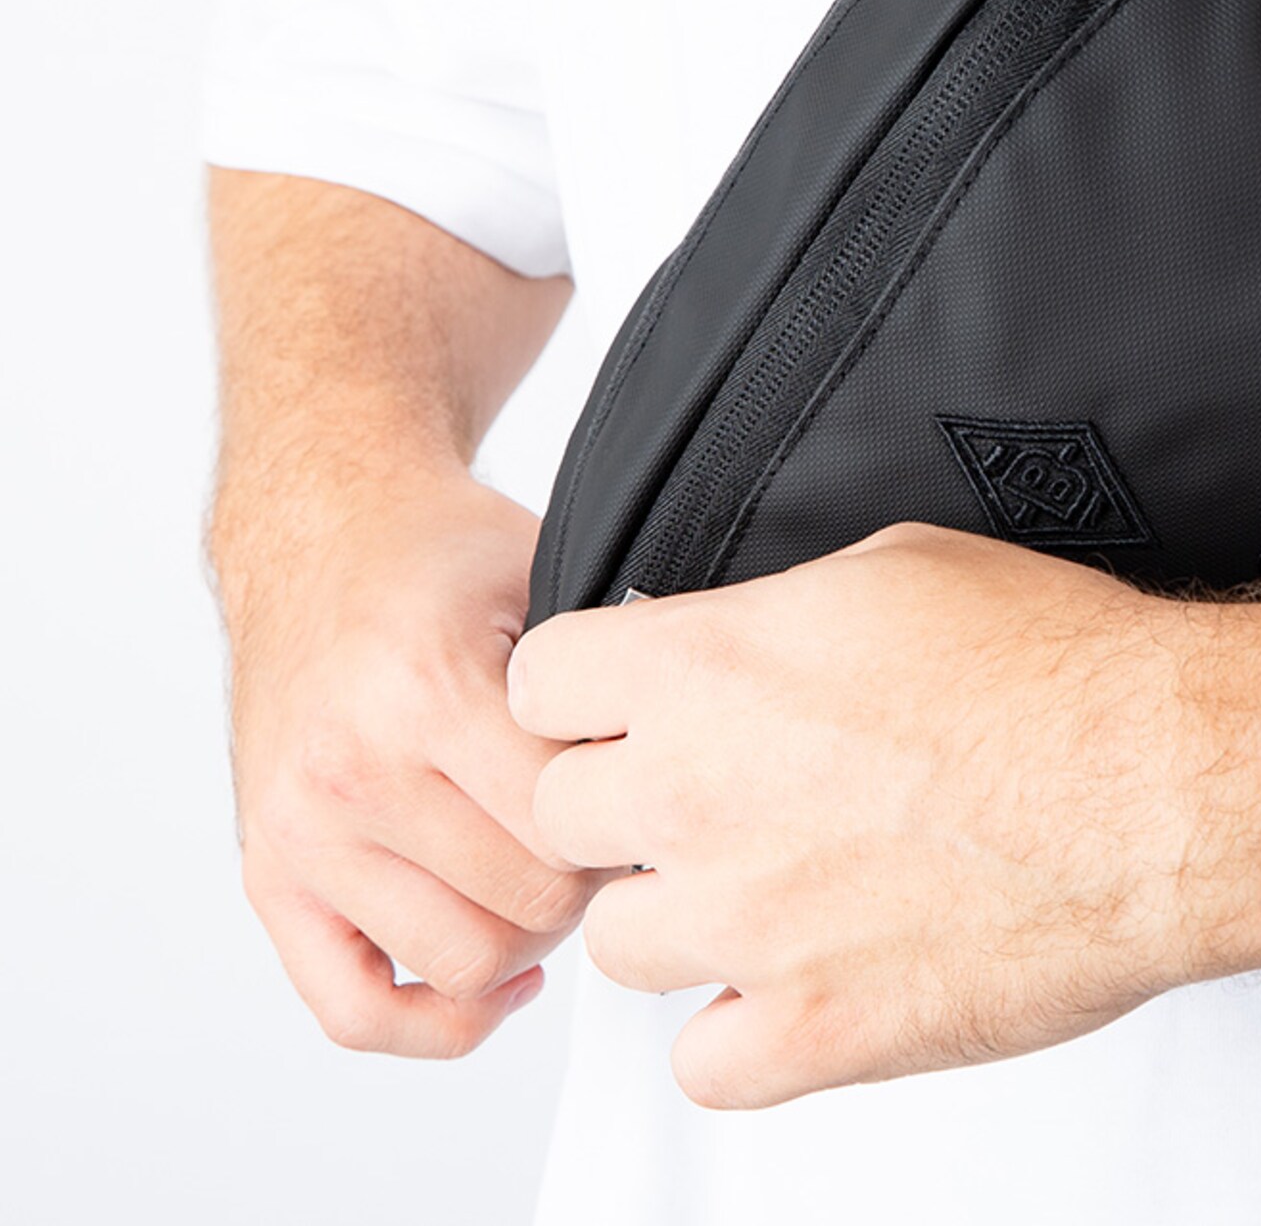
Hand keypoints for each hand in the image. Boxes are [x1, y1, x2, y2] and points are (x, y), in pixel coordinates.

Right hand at [220, 465, 602, 1056]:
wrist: (316, 534)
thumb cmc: (433, 554)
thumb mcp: (540, 570)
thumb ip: (608, 662)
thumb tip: (700, 739)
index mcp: (425, 688)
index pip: (570, 818)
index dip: (634, 812)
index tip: (655, 788)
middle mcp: (353, 771)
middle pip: (527, 899)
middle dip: (592, 875)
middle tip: (611, 833)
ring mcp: (304, 834)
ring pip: (460, 962)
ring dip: (529, 936)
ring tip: (553, 875)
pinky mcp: (269, 877)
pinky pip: (356, 1009)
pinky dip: (438, 1019)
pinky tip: (500, 971)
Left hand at [510, 525, 1224, 1108]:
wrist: (1163, 779)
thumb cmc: (1060, 665)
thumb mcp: (897, 567)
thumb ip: (773, 616)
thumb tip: (732, 639)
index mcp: (711, 666)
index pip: (539, 683)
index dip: (584, 693)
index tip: (622, 705)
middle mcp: (700, 794)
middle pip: (559, 818)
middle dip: (626, 804)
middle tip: (710, 796)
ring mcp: (746, 924)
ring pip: (619, 946)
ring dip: (681, 917)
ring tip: (771, 888)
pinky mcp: (811, 1031)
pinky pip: (702, 1064)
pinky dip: (743, 1030)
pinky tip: (804, 977)